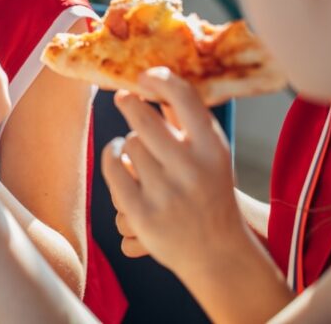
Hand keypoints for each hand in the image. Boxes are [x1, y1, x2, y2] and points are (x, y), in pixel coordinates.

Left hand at [101, 68, 249, 276]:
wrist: (219, 254)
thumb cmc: (210, 191)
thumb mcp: (212, 155)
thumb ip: (187, 121)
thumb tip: (156, 78)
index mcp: (213, 149)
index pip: (184, 97)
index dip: (160, 79)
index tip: (144, 76)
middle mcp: (191, 169)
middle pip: (142, 116)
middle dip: (129, 103)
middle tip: (124, 98)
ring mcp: (166, 193)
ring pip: (127, 143)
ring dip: (127, 143)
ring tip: (137, 149)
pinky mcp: (142, 214)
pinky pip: (112, 168)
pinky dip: (111, 158)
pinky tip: (117, 157)